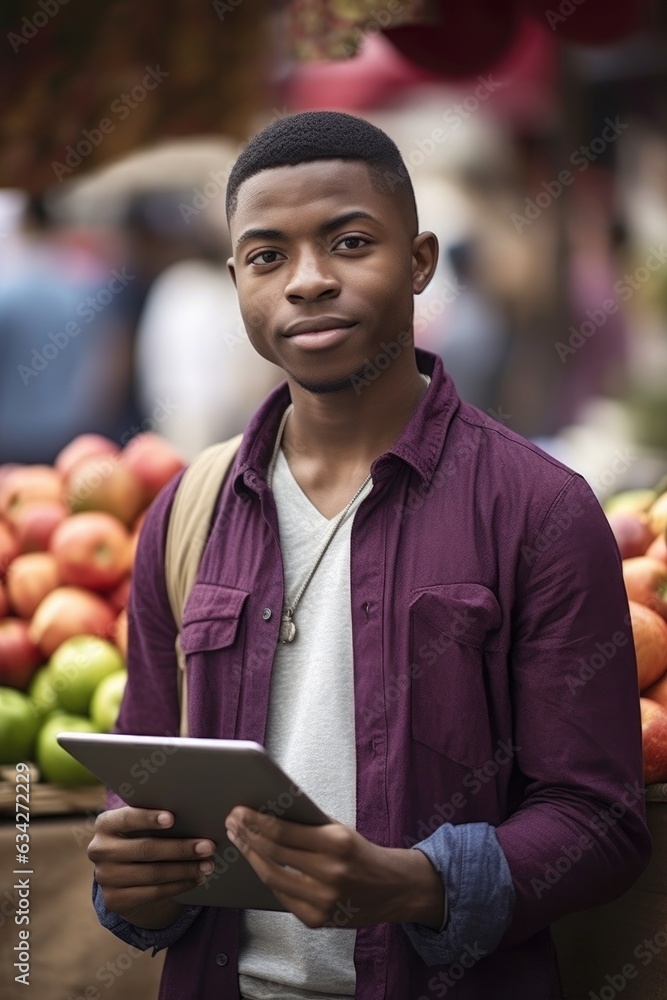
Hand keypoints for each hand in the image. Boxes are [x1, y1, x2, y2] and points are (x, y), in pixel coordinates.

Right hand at [88, 807, 215, 928]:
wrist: (121, 872)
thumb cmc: (140, 836)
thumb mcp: (139, 825)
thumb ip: (156, 819)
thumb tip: (195, 815)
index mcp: (105, 824)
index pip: (127, 818)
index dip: (148, 818)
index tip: (173, 818)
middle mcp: (100, 850)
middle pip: (146, 849)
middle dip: (181, 848)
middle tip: (208, 846)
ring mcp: (105, 878)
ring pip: (153, 874)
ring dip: (185, 870)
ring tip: (208, 865)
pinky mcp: (115, 900)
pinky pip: (153, 893)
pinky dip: (179, 885)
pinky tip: (196, 879)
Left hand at [225, 807, 443, 930]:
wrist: (393, 890)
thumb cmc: (361, 853)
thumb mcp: (340, 831)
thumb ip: (308, 826)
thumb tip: (266, 813)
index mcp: (337, 843)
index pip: (284, 832)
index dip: (256, 821)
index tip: (239, 811)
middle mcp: (330, 873)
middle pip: (274, 854)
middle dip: (247, 836)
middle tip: (232, 823)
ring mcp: (323, 901)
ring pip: (272, 877)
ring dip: (250, 857)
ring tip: (238, 841)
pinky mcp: (317, 920)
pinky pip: (282, 896)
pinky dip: (267, 878)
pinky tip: (258, 863)